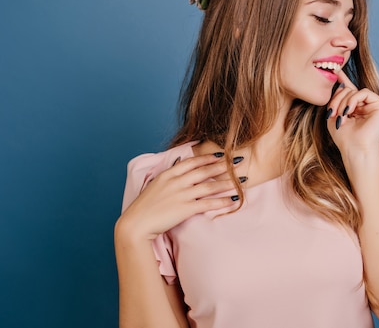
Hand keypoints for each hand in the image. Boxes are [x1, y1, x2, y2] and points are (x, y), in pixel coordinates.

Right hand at [116, 153, 238, 241]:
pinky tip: (234, 199)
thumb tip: (178, 168)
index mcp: (168, 174)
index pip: (192, 162)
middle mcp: (176, 181)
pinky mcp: (185, 209)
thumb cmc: (143, 207)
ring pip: (209, 186)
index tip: (221, 155)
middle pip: (204, 171)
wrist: (136, 224)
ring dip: (228, 182)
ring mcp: (181, 195)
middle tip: (239, 162)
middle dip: (224, 166)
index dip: (208, 157)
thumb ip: (168, 178)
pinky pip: (208, 203)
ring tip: (242, 180)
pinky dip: (222, 200)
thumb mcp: (154, 186)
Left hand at [326, 69, 378, 156]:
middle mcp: (367, 106)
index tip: (335, 71)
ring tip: (341, 116)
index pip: (350, 91)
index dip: (343, 80)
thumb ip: (337, 100)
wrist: (356, 150)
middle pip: (348, 90)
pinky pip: (364, 93)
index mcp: (357, 109)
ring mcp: (375, 106)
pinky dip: (353, 100)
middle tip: (332, 112)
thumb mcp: (335, 115)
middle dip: (337, 99)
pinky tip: (348, 111)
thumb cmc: (344, 138)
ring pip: (355, 91)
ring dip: (343, 102)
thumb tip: (341, 84)